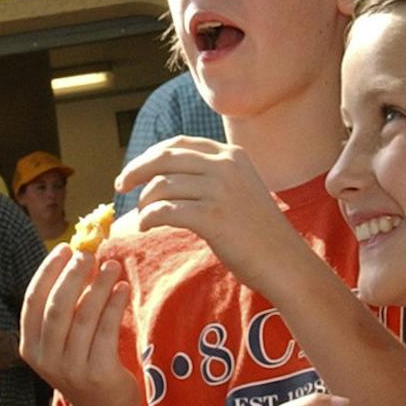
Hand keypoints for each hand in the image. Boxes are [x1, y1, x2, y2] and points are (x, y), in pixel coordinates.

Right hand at [19, 244, 137, 405]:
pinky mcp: (98, 374)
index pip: (33, 301)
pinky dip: (115, 304)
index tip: (64, 248)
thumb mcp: (65, 338)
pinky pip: (106, 330)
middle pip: (57, 306)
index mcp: (31, 346)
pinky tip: (123, 289)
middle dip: (74, 275)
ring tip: (112, 266)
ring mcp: (71, 369)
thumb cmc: (84, 363)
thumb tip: (79, 258)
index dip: (47, 272)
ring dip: (99, 286)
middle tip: (89, 254)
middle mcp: (46, 359)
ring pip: (84, 316)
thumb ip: (66, 305)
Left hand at [117, 137, 311, 294]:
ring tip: (142, 216)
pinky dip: (148, 218)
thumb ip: (211, 175)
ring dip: (144, 202)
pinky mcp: (213, 216)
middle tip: (120, 187)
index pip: (178, 144)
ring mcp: (220, 190)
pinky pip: (165, 211)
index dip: (150, 154)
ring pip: (161, 185)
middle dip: (136, 170)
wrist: (285, 261)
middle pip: (164, 158)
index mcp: (231, 155)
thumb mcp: (240, 188)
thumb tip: (165, 175)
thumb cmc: (259, 232)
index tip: (133, 170)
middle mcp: (225, 166)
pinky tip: (146, 226)